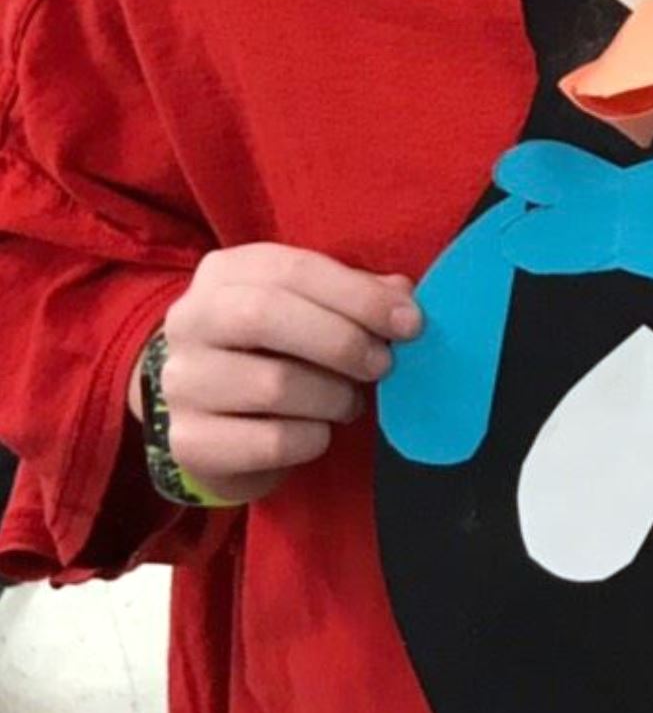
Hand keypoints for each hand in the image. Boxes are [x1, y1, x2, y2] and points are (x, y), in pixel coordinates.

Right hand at [134, 244, 421, 504]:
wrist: (214, 417)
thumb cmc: (277, 352)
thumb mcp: (313, 311)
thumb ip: (356, 296)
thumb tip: (403, 297)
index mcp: (226, 274)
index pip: (294, 270)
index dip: (360, 296)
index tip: (410, 323)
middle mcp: (191, 320)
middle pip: (267, 316)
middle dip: (343, 342)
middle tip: (382, 365)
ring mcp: (182, 382)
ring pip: (273, 385)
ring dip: (333, 398)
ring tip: (347, 402)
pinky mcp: (189, 441)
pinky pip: (271, 442)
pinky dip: (313, 439)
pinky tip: (317, 432)